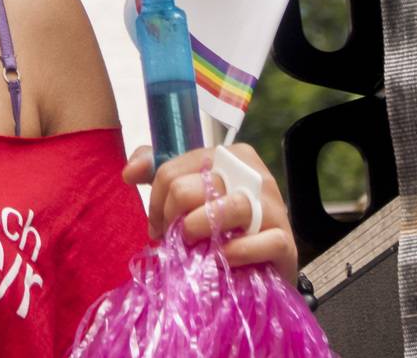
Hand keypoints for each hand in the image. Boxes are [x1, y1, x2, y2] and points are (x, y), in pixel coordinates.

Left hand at [123, 143, 299, 282]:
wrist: (262, 261)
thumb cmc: (221, 222)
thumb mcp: (190, 192)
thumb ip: (158, 172)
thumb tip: (130, 172)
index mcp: (230, 156)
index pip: (175, 168)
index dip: (157, 200)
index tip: (157, 222)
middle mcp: (254, 176)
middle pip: (195, 186)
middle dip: (173, 215)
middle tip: (172, 236)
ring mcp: (274, 208)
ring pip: (231, 207)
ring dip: (199, 229)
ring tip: (190, 243)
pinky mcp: (286, 242)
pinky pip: (263, 242)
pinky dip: (237, 252)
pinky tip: (222, 257)